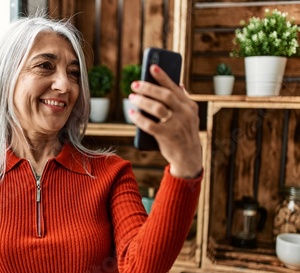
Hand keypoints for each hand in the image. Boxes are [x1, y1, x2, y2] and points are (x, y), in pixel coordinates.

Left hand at [127, 64, 201, 178]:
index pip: (174, 88)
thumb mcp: (189, 117)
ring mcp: (176, 125)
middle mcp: (184, 114)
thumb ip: (183, 101)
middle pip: (164, 96)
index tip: (152, 67)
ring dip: (142, 101)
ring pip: (156, 108)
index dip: (163, 76)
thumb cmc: (184, 133)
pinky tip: (131, 112)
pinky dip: (138, 117)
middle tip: (135, 84)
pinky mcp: (166, 136)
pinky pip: (149, 124)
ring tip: (131, 97)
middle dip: (148, 88)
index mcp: (189, 106)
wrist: (189, 157)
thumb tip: (179, 84)